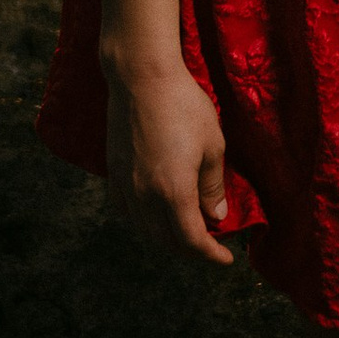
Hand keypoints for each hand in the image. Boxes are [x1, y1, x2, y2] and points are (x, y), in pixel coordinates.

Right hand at [103, 54, 236, 265]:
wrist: (141, 78)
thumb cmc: (184, 107)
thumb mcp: (212, 145)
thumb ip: (212, 187)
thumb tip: (216, 217)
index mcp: (173, 192)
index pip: (191, 241)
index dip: (210, 255)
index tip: (225, 259)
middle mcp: (145, 195)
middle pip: (166, 241)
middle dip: (190, 249)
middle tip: (210, 245)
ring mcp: (126, 185)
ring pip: (144, 229)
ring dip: (167, 238)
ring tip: (187, 230)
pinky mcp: (113, 173)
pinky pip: (127, 211)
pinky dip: (144, 221)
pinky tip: (155, 213)